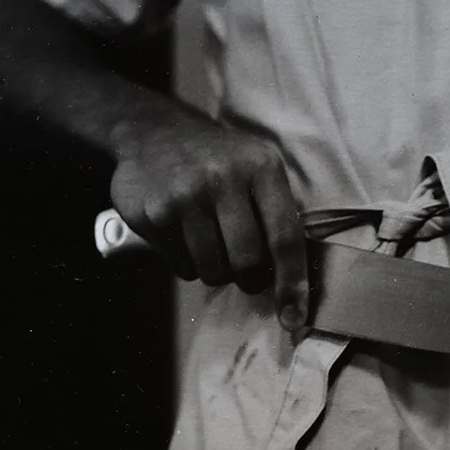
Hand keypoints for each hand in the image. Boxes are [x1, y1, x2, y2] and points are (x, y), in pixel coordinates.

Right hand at [109, 111, 307, 330]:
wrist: (153, 131)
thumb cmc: (219, 159)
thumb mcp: (258, 166)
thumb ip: (278, 214)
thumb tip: (295, 282)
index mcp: (260, 167)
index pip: (284, 238)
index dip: (292, 283)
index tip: (294, 318)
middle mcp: (222, 178)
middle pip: (248, 262)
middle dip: (250, 278)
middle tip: (247, 271)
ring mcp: (184, 196)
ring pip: (213, 271)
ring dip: (217, 271)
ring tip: (213, 243)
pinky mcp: (153, 214)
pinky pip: (183, 267)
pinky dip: (190, 263)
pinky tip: (186, 235)